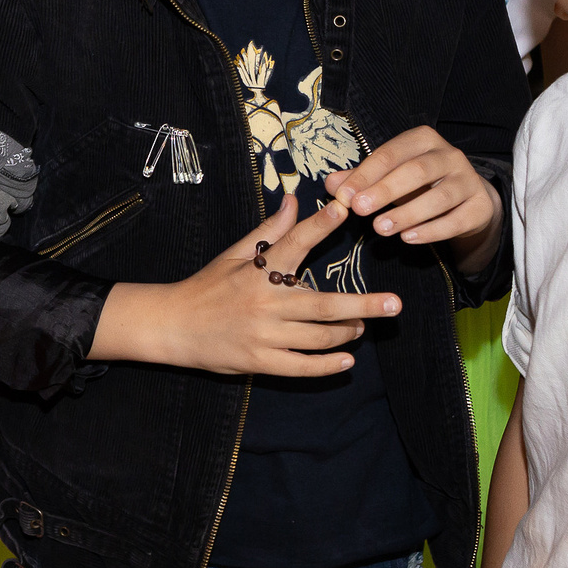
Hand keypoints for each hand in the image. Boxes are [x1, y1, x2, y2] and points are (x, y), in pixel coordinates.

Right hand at [97, 192, 400, 374]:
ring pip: (319, 337)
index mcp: (259, 272)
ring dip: (347, 332)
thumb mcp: (234, 255)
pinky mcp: (261, 362)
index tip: (347, 208)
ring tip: (362, 326)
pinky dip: (327, 365)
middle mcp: (265, 303)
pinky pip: (302, 367)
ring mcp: (264, 336)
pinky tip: (346, 361)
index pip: (296, 242)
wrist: (172, 326)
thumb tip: (294, 200)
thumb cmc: (207, 286)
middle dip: (363, 305)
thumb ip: (269, 230)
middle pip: (324, 305)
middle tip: (394, 304)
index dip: (321, 224)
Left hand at [325, 127, 502, 273]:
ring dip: (407, 213)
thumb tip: (332, 185)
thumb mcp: (389, 176)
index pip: (390, 154)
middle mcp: (450, 156)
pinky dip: (431, 231)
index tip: (344, 196)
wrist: (467, 200)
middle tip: (359, 209)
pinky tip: (408, 238)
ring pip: (439, 197)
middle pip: (417, 171)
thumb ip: (361, 180)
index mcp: (423, 140)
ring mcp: (469, 181)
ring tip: (380, 229)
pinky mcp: (480, 207)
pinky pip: (456, 221)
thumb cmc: (419, 184)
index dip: (365, 175)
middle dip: (386, 190)